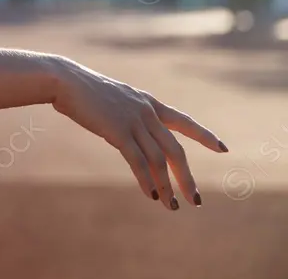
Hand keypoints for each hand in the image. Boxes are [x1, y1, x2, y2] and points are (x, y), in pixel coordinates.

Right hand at [51, 58, 226, 209]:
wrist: (65, 80)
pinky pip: (138, 161)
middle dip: (186, 177)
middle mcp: (146, 112)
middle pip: (175, 150)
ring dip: (167, 186)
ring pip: (159, 160)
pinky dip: (146, 180)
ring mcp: (133, 121)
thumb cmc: (82, 89)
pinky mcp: (117, 131)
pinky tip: (151, 195)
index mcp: (147, 102)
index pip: (184, 121)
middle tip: (195, 199)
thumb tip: (129, 132)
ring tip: (172, 206)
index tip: (223, 149)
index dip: (204, 136)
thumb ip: (126, 114)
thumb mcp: (113, 99)